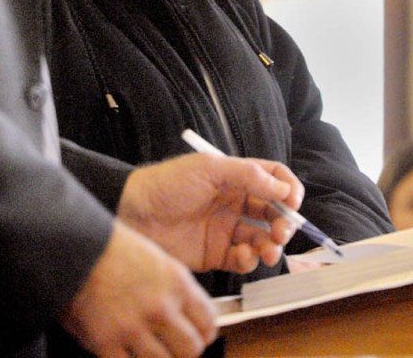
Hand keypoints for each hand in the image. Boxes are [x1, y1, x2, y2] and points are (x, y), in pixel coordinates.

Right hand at [60, 220, 217, 357]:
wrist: (70, 245)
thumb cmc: (107, 247)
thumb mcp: (153, 258)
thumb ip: (172, 288)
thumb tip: (185, 316)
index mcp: (174, 281)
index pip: (208, 322)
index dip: (203, 334)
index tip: (197, 336)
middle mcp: (159, 305)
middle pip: (191, 350)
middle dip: (184, 352)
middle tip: (172, 348)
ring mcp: (133, 327)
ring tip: (146, 350)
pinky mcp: (106, 343)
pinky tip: (123, 353)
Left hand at [117, 152, 304, 274]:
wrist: (135, 214)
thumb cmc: (167, 184)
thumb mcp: (208, 169)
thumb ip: (248, 176)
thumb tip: (282, 188)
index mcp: (234, 177)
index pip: (273, 180)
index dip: (288, 190)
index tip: (293, 203)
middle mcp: (234, 202)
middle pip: (273, 212)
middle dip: (283, 223)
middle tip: (281, 232)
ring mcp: (226, 229)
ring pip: (262, 239)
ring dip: (271, 245)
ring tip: (267, 250)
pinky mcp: (216, 254)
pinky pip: (244, 259)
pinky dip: (250, 260)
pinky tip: (243, 256)